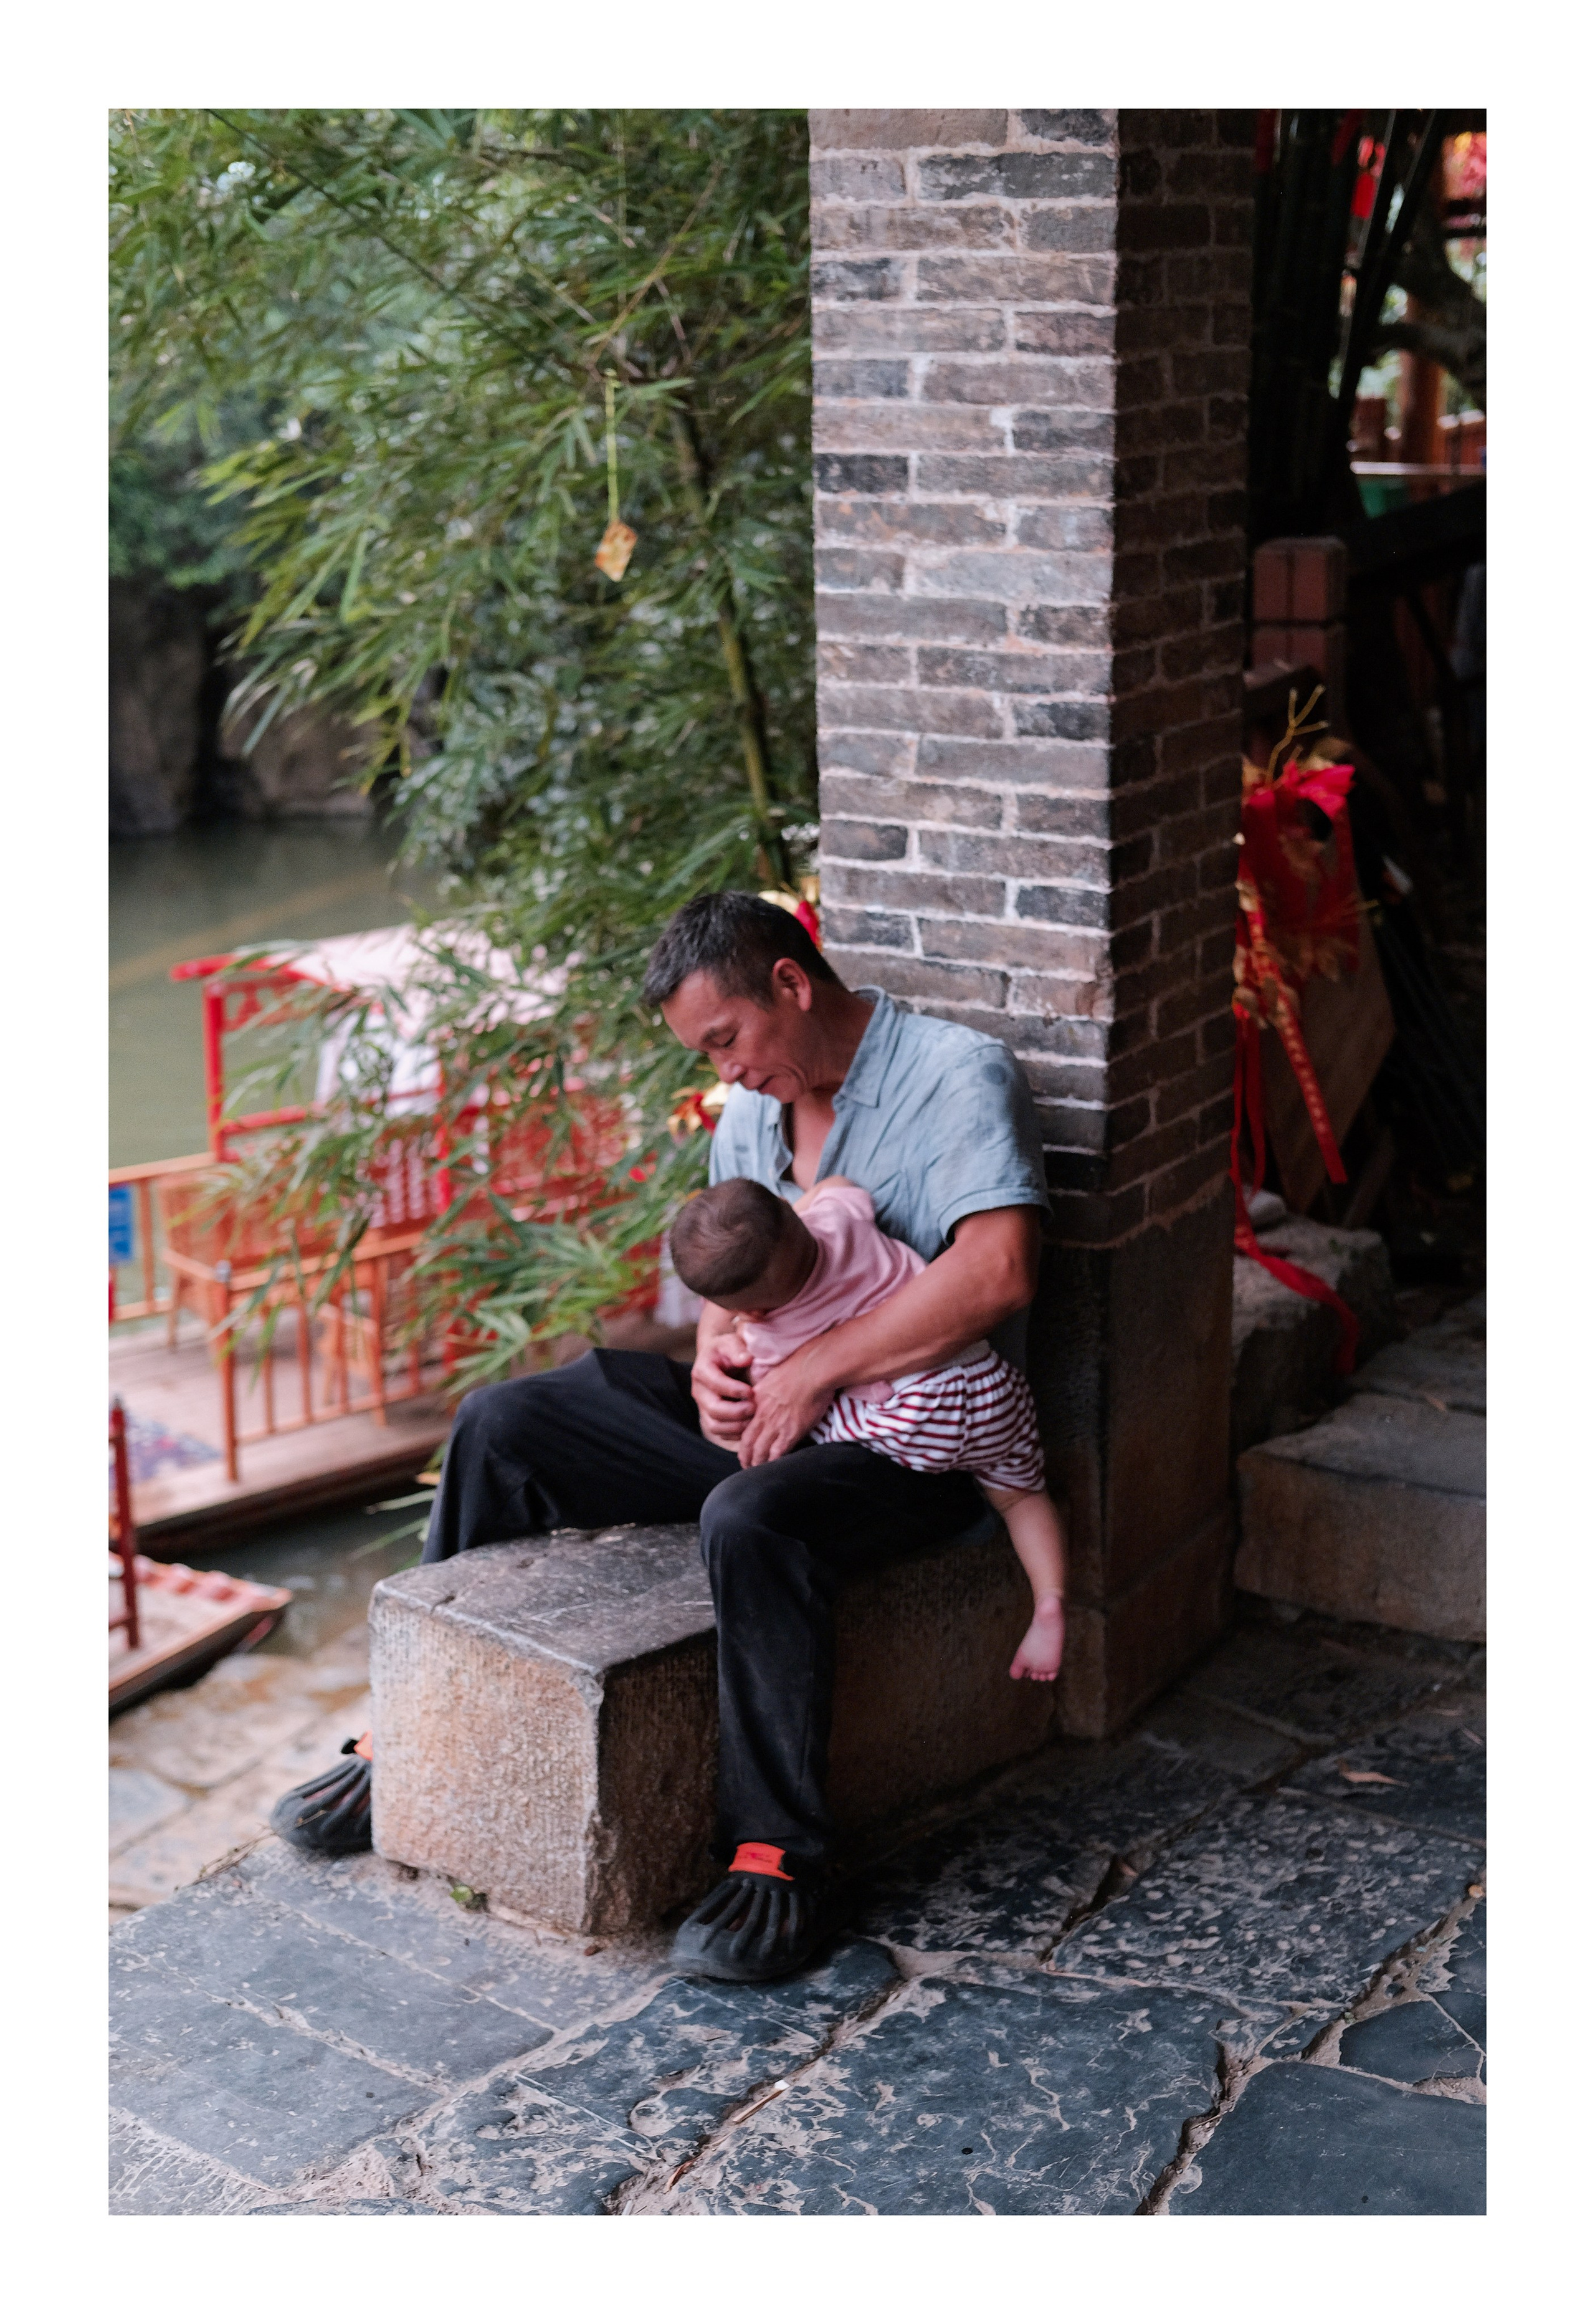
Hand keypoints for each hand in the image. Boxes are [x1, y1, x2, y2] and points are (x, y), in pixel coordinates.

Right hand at [691, 1326, 755, 1449]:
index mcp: (702, 1371)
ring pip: (715, 1425)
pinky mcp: (710, 1418)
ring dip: (737, 1425)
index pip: (715, 1384)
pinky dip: (735, 1433)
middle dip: (736, 1412)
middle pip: (714, 1409)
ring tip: (754, 1418)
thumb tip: (746, 1359)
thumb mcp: (732, 1343)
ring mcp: (703, 1407)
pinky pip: (720, 1432)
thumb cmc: (728, 1350)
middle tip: (755, 1408)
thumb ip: (738, 1349)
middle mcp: (698, 1391)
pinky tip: (750, 1425)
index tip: (751, 1391)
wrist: (720, 1359)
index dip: (734, 1390)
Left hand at [737, 1344, 835, 1468]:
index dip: (743, 1441)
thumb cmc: (797, 1368)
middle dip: (746, 1457)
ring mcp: (775, 1425)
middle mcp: (762, 1416)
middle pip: (748, 1443)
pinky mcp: (791, 1432)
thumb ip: (765, 1391)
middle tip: (747, 1466)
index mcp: (756, 1402)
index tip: (745, 1449)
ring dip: (758, 1463)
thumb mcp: (772, 1378)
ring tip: (758, 1470)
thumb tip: (767, 1394)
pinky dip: (774, 1462)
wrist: (812, 1370)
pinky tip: (774, 1468)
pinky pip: (777, 1453)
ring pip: (760, 1451)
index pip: (744, 1427)